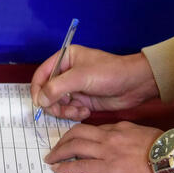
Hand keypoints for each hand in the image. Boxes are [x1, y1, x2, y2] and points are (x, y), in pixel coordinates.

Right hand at [31, 46, 159, 120]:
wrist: (135, 85)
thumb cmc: (109, 73)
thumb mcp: (80, 77)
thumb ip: (56, 88)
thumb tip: (39, 100)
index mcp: (65, 59)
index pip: (42, 74)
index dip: (37, 89)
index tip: (39, 103)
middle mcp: (67, 73)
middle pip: (48, 91)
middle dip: (54, 103)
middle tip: (62, 110)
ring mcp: (75, 87)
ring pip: (58, 103)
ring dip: (65, 110)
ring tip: (79, 110)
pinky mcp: (84, 100)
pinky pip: (70, 110)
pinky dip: (75, 113)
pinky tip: (87, 111)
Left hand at [45, 122, 173, 172]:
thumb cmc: (168, 152)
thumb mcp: (146, 136)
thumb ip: (131, 138)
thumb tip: (123, 145)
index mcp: (120, 128)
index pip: (93, 128)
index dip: (79, 134)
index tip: (73, 140)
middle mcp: (110, 136)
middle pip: (77, 132)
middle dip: (63, 140)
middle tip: (56, 148)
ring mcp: (108, 151)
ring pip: (74, 146)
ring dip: (59, 152)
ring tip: (51, 158)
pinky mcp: (109, 168)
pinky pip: (81, 165)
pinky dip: (67, 166)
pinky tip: (59, 170)